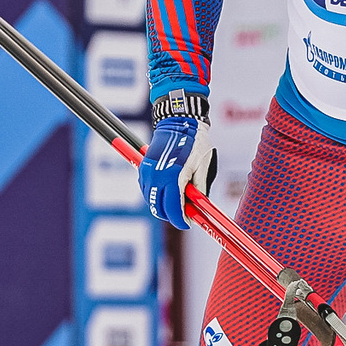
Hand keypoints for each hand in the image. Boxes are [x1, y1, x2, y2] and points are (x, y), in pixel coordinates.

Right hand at [139, 116, 216, 231]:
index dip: (181, 220)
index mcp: (173, 177)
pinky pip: (147, 190)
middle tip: (184, 215)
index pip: (173, 209)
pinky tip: (167, 191)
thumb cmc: (194, 142)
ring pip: (151, 201)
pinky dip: (156, 196)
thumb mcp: (202, 166)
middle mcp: (157, 177)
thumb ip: (199, 189)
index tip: (188, 223)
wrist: (178, 122)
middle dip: (171, 215)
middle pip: (160, 209)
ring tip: (177, 202)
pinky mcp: (143, 169)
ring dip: (163, 206)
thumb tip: (199, 207)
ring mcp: (148, 173)